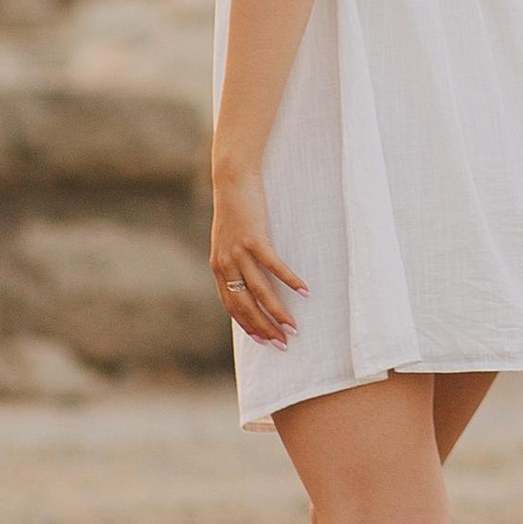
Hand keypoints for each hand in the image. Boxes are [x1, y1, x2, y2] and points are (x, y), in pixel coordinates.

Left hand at [208, 166, 305, 349]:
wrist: (232, 179)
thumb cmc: (235, 208)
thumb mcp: (228, 238)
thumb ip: (234, 260)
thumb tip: (248, 278)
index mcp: (218, 267)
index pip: (232, 307)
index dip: (248, 325)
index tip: (264, 340)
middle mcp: (225, 264)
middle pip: (246, 306)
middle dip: (264, 328)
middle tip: (283, 344)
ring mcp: (238, 252)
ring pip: (259, 291)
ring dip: (278, 312)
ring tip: (294, 327)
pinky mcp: (254, 238)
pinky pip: (273, 266)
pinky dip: (289, 280)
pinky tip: (304, 291)